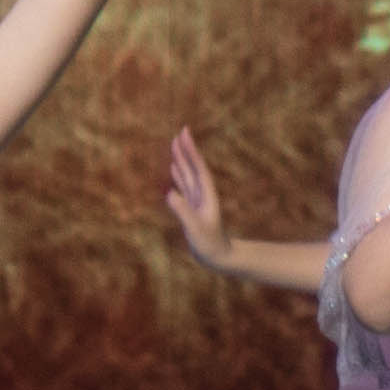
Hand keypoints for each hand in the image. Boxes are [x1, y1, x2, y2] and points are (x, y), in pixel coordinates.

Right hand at [161, 126, 233, 269]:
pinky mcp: (191, 208)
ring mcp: (197, 201)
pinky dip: (178, 176)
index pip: (198, 168)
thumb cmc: (209, 245)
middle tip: (180, 132)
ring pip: (188, 175)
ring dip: (182, 160)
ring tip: (175, 145)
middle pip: (193, 168)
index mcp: (206, 196)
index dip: (191, 151)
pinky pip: (184, 187)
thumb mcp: (195, 229)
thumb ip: (183, 212)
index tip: (184, 133)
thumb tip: (170, 193)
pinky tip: (174, 169)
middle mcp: (202, 195)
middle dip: (187, 150)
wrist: (219, 257)